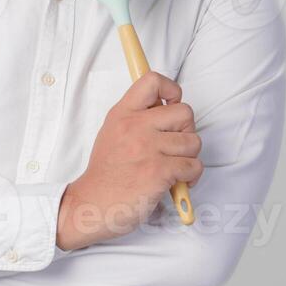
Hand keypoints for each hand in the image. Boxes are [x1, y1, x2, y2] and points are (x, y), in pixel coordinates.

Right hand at [57, 71, 202, 251]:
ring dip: (189, 157)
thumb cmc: (106, 173)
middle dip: (187, 131)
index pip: (152, 80)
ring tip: (174, 168)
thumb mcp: (112, 133)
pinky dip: (191, 176)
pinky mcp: (159, 172)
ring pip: (194, 141)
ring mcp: (148, 149)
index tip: (170, 106)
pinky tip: (176, 183)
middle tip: (175, 146)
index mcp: (123, 114)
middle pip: (185, 112)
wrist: (92, 205)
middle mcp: (135, 126)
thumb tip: (167, 107)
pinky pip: (194, 166)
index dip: (172, 90)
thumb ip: (136, 117)